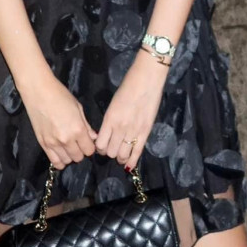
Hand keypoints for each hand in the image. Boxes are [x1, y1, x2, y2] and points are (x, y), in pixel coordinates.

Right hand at [21, 74, 98, 169]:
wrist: (38, 91)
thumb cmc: (60, 95)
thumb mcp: (78, 108)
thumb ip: (87, 126)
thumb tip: (93, 137)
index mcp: (78, 129)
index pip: (89, 150)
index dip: (90, 147)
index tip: (88, 141)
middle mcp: (66, 139)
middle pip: (79, 157)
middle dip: (81, 151)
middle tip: (78, 143)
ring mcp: (53, 143)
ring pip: (67, 161)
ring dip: (70, 155)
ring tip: (69, 147)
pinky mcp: (43, 144)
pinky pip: (54, 161)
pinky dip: (60, 160)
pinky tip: (61, 153)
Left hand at [94, 50, 168, 172]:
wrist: (146, 81)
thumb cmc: (128, 88)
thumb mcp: (113, 104)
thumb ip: (109, 120)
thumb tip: (107, 133)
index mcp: (109, 120)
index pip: (100, 144)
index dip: (99, 148)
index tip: (101, 146)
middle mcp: (120, 128)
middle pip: (110, 152)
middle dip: (109, 152)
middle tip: (111, 148)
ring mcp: (133, 131)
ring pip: (122, 155)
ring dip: (120, 157)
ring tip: (120, 155)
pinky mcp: (145, 132)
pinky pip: (137, 152)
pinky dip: (132, 161)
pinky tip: (129, 166)